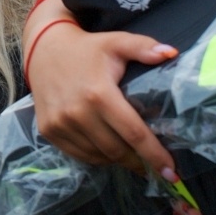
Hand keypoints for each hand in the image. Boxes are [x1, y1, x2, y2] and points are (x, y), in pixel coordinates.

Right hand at [25, 3, 178, 174]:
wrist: (44, 50)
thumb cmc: (87, 49)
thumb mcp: (116, 43)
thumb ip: (144, 47)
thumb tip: (171, 53)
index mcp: (99, 94)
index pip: (134, 133)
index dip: (155, 155)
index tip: (171, 171)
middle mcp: (78, 113)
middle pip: (117, 151)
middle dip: (140, 162)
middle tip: (155, 167)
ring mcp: (60, 125)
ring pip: (98, 156)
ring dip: (118, 160)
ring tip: (132, 156)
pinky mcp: (48, 131)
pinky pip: (80, 154)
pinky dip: (97, 157)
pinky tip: (108, 150)